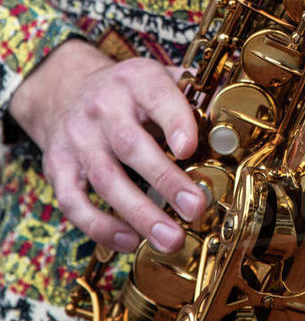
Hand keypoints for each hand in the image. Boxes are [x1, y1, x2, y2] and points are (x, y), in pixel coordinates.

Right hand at [9, 39, 204, 253]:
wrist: (65, 89)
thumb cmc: (127, 93)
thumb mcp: (157, 79)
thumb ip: (192, 97)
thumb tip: (231, 123)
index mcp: (135, 80)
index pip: (155, 96)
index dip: (174, 121)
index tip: (190, 148)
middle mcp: (102, 108)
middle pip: (130, 146)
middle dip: (165, 181)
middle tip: (194, 208)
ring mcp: (77, 139)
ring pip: (104, 179)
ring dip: (139, 213)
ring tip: (170, 239)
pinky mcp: (57, 166)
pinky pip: (73, 202)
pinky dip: (99, 225)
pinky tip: (129, 241)